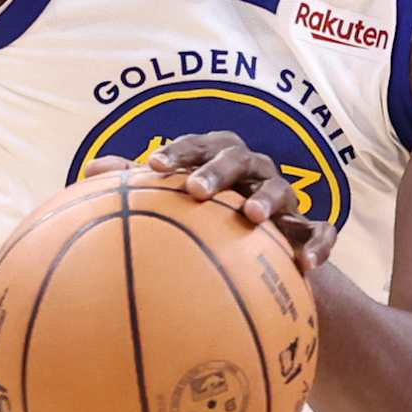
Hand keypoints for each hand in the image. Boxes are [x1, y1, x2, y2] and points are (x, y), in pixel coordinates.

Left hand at [85, 133, 336, 271]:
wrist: (266, 260)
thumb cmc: (212, 221)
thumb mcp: (176, 204)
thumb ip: (139, 186)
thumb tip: (89, 171)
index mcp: (221, 160)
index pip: (198, 146)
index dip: (178, 152)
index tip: (153, 166)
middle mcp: (255, 172)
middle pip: (239, 158)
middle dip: (218, 171)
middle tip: (195, 191)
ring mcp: (286, 199)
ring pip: (283, 190)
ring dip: (267, 200)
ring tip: (253, 219)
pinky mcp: (309, 229)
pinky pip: (321, 232)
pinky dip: (316, 245)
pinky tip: (305, 265)